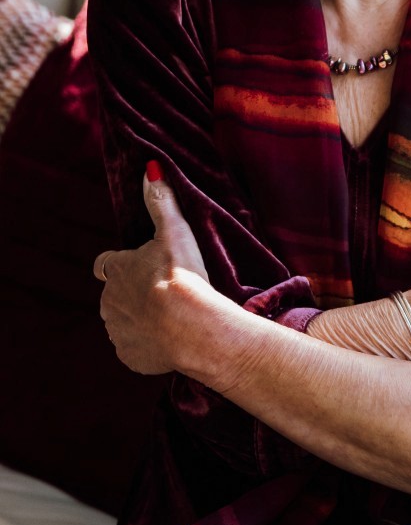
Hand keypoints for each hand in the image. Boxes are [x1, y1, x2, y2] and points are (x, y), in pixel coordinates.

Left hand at [94, 163, 210, 373]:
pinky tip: (169, 341)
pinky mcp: (129, 356)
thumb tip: (151, 168)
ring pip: (123, 324)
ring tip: (170, 320)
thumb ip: (161, 202)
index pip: (104, 266)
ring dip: (141, 322)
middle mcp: (108, 302)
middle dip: (133, 296)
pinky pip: (135, 350)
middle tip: (163, 296)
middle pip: (115, 297)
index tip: (135, 269)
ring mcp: (118, 331)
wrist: (192, 327)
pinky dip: (148, 347)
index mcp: (115, 271)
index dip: (118, 266)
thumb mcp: (175, 232)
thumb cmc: (183, 276)